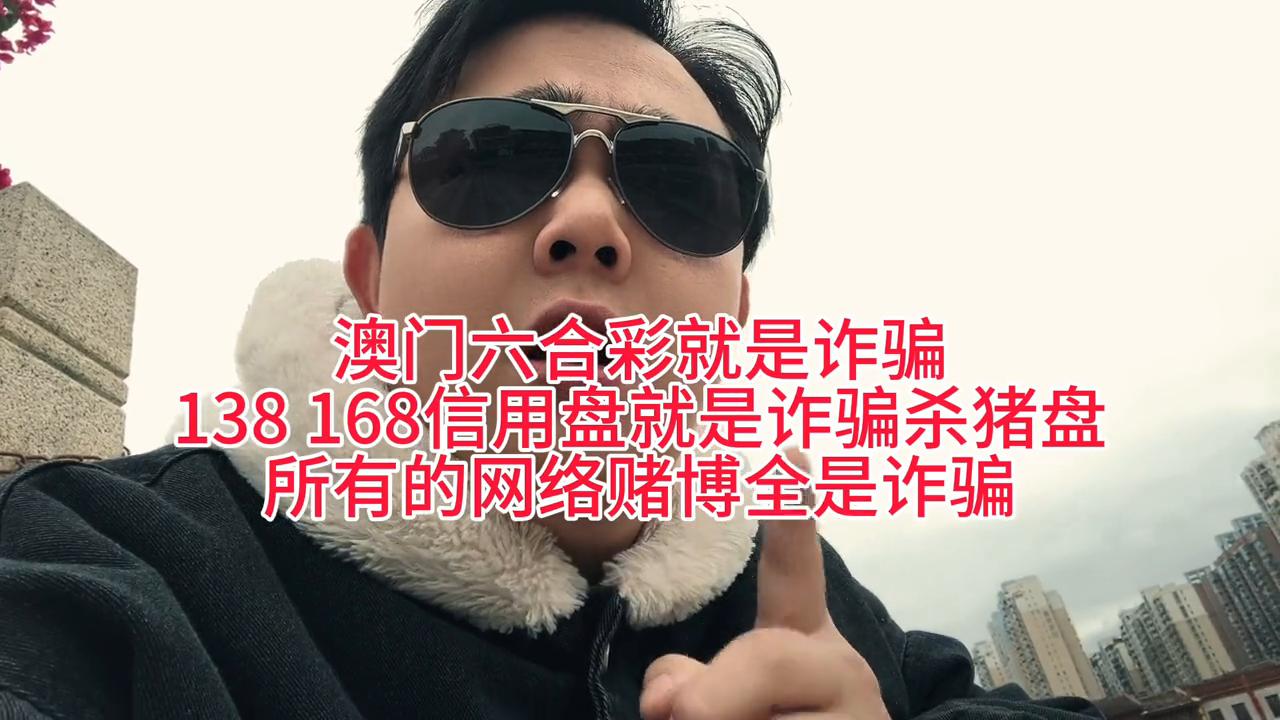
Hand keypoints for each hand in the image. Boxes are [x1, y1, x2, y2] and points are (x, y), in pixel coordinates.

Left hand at [639, 447, 892, 719]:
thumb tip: (668, 700)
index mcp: (803, 645)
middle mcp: (841, 671)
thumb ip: (689, 683)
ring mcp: (861, 716)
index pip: (793, 572)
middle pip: (764, 659)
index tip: (787, 449)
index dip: (788, 514)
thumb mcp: (723, 706)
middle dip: (714, 699)